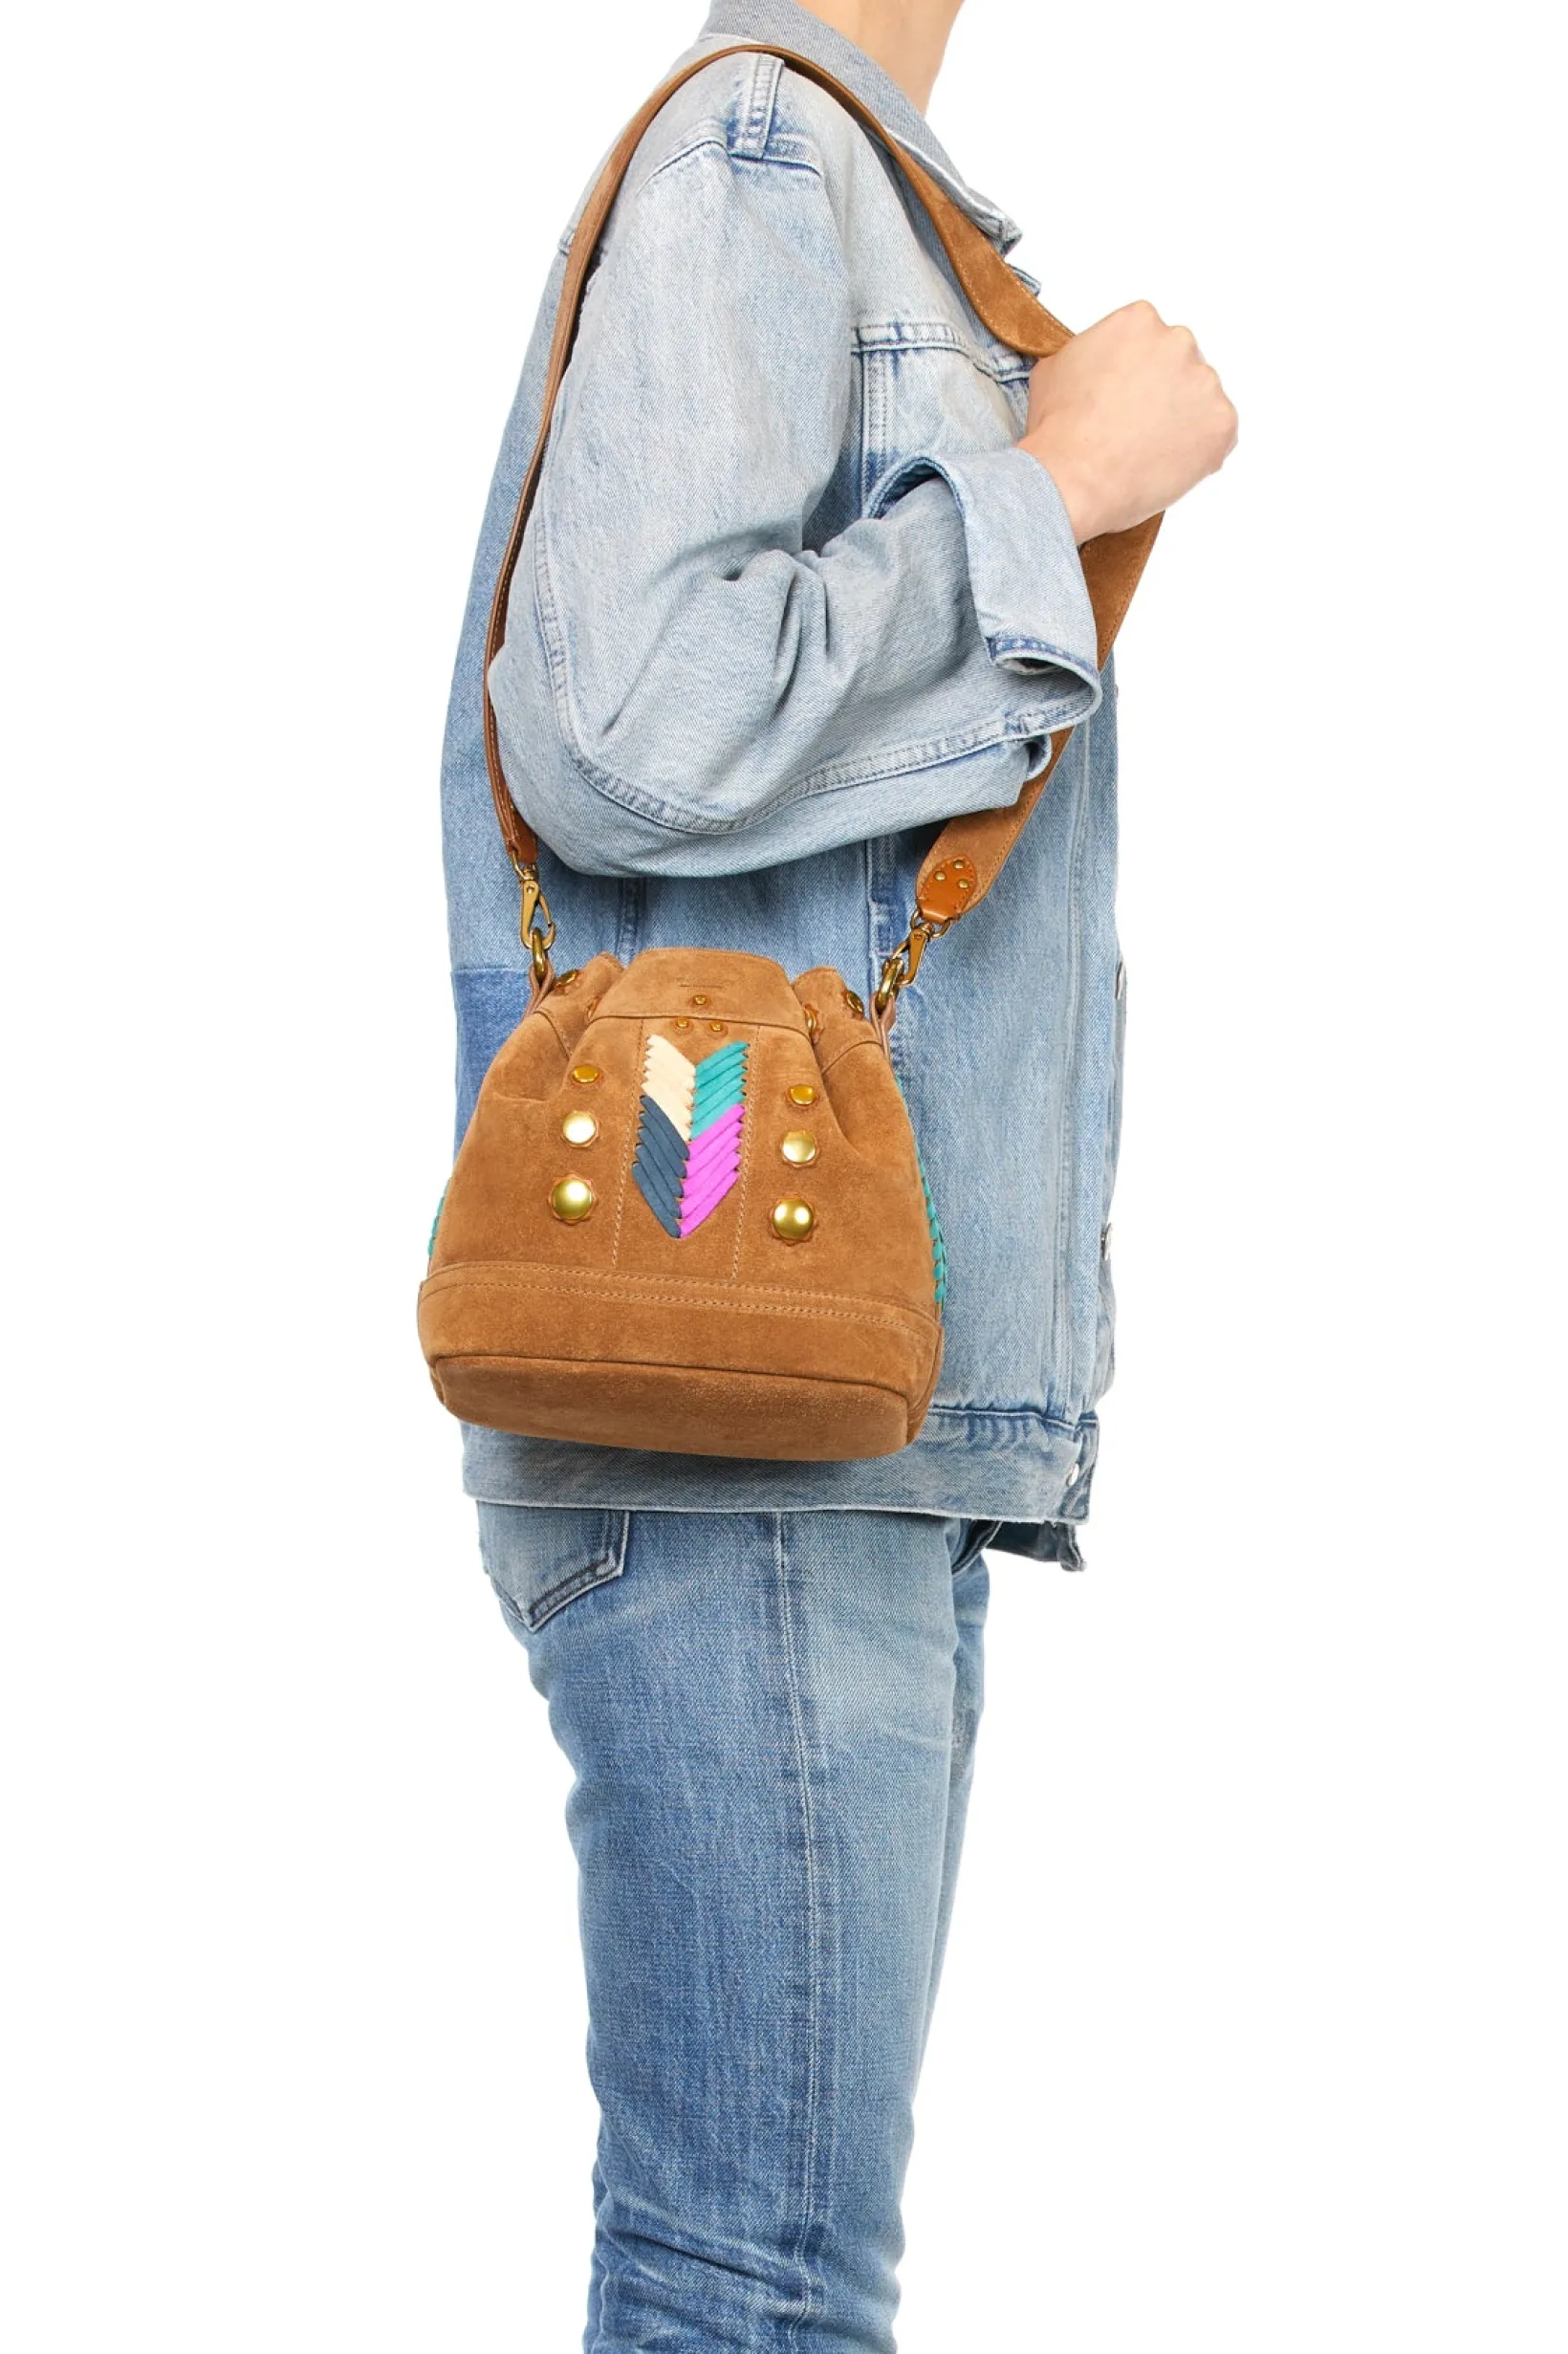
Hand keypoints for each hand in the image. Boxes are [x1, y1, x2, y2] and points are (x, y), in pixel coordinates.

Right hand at [1019, 301, 1237, 543]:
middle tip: (1136, 425)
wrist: (1072, 479)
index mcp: (1140, 321)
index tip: (1125, 394)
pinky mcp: (1222, 423)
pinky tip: (1165, 463)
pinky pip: (1218, 434)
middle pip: (1180, 363)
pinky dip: (1200, 451)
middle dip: (1163, 391)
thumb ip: (1090, 353)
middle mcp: (1179, 342)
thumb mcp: (1055, 367)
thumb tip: (1096, 364)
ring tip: (1147, 450)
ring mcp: (1205, 382)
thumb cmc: (1060, 432)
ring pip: (1200, 399)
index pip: (1150, 339)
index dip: (1136, 371)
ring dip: (1182, 420)